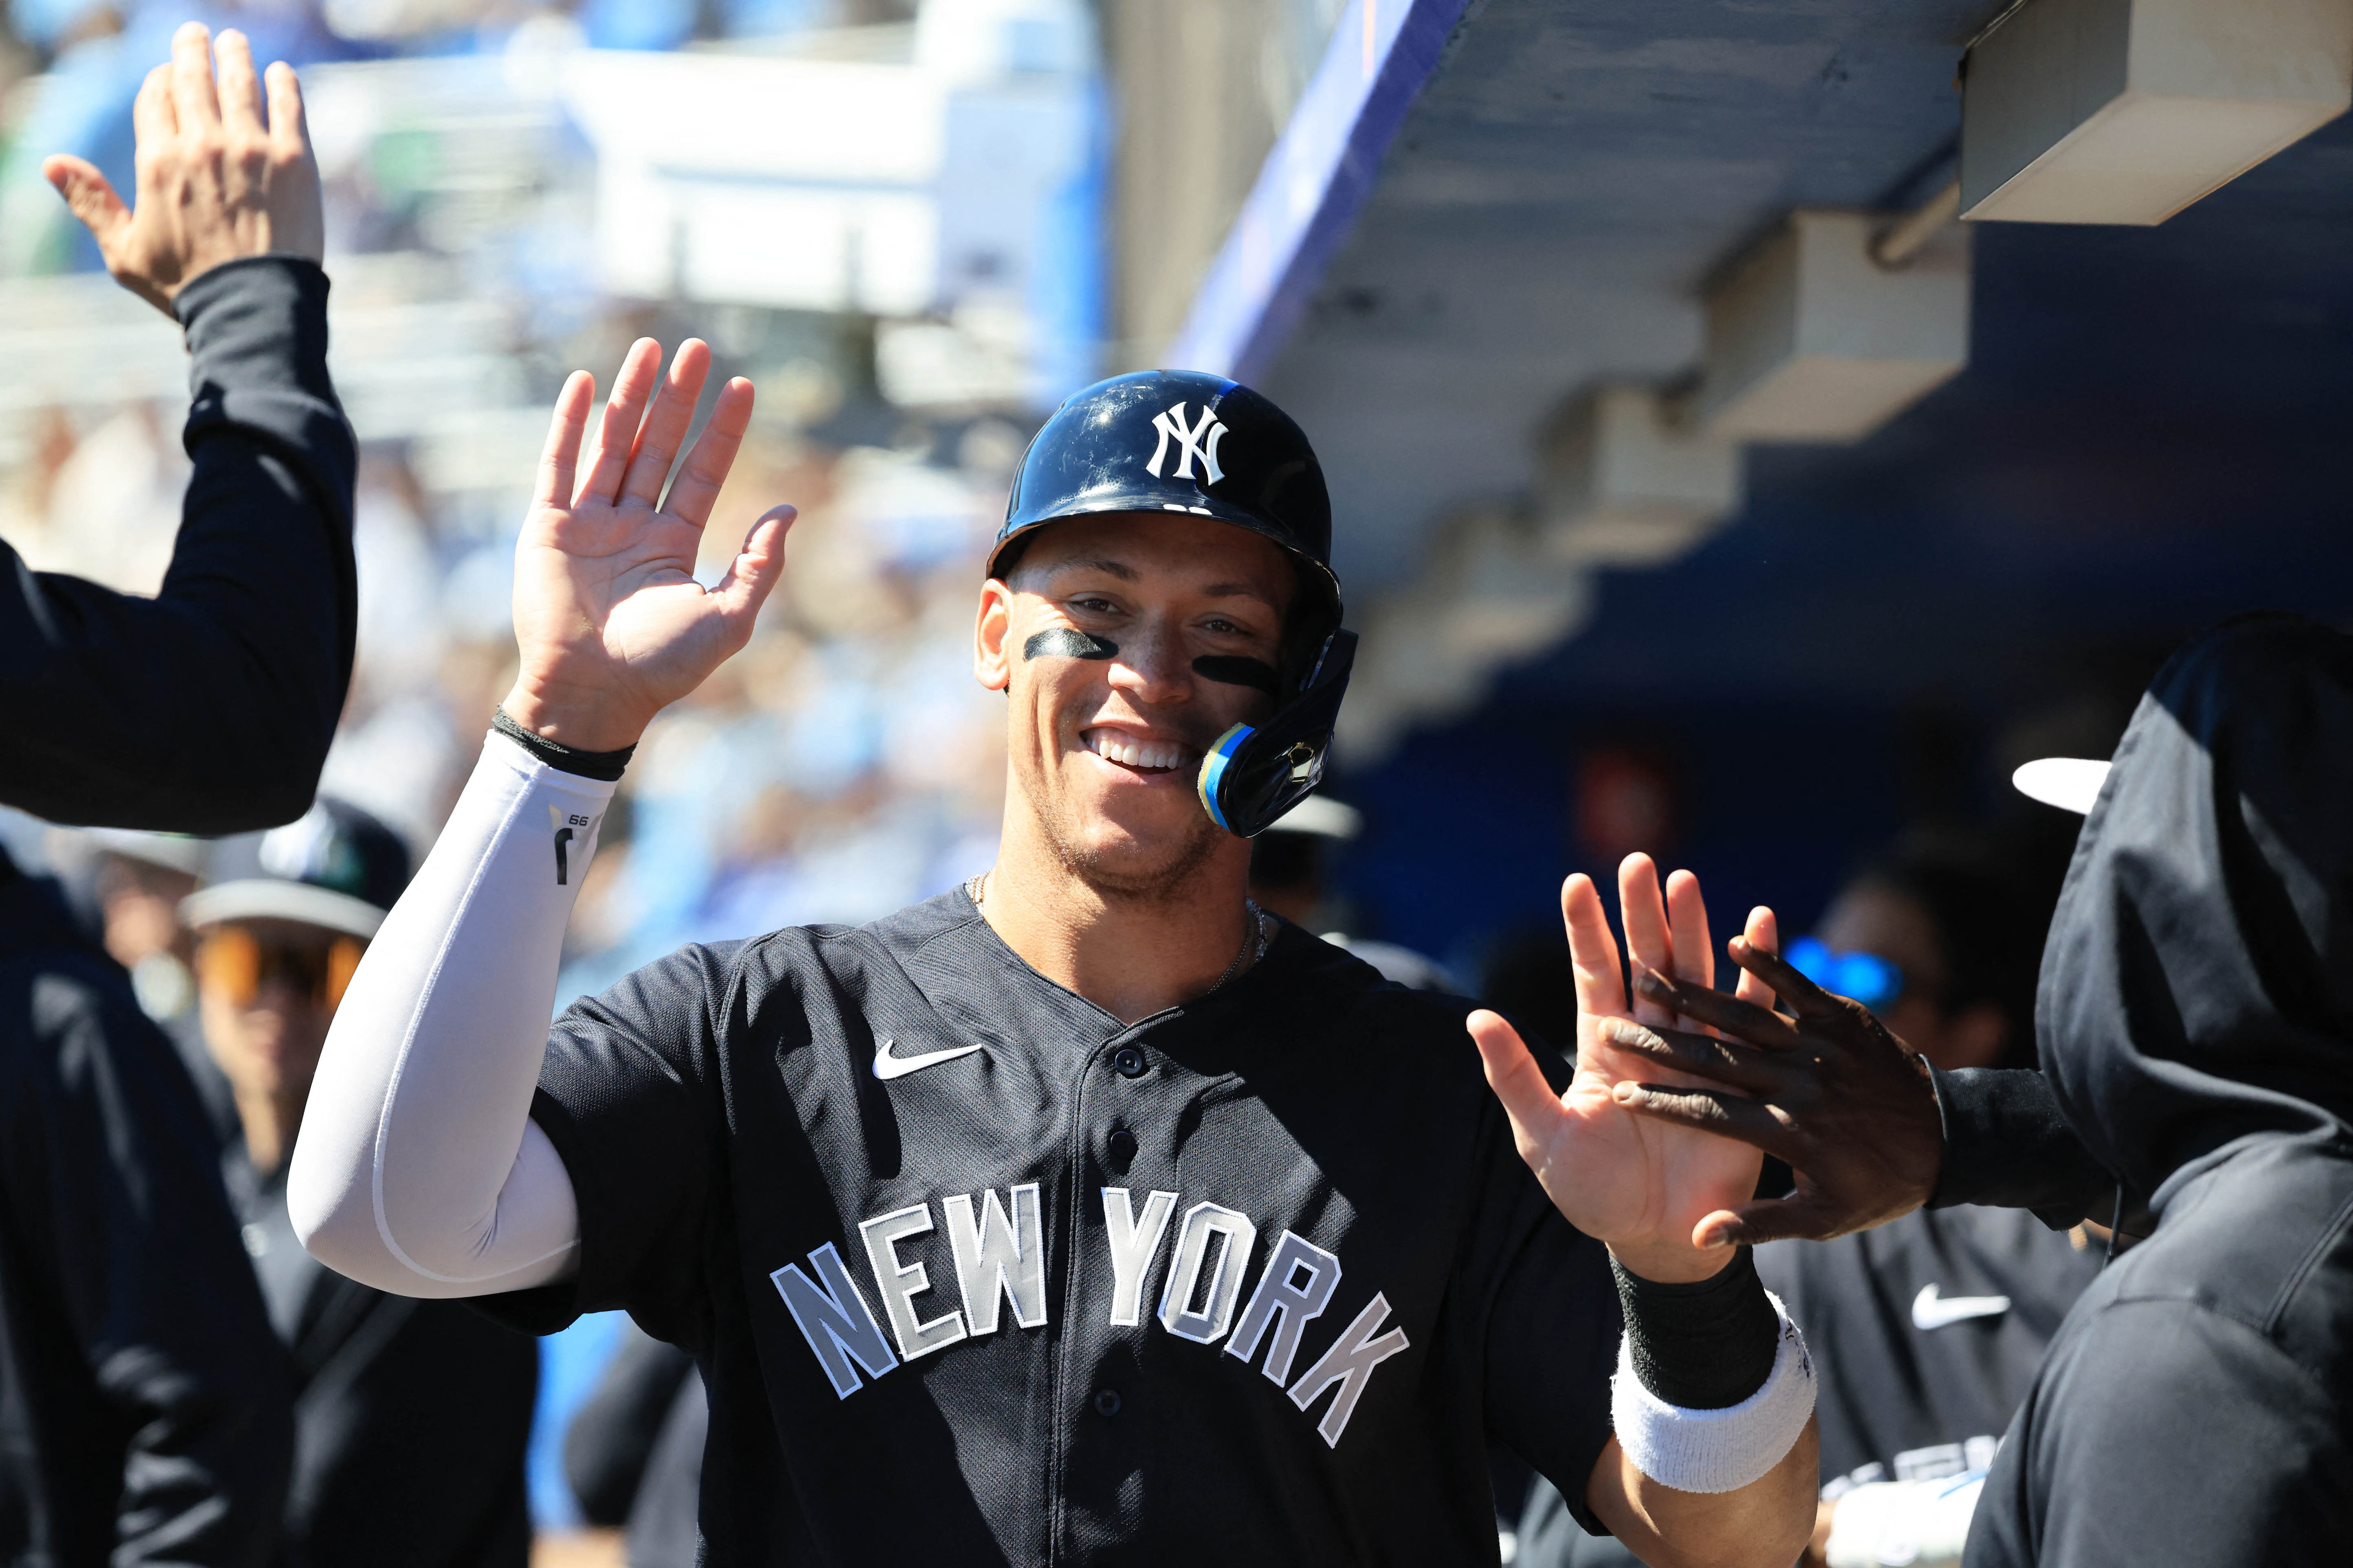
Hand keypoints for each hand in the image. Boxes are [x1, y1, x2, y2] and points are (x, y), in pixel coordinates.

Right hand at [43, 24, 323, 317]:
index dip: (160, 80)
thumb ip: (92, 202)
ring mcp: (251, 149)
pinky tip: (281, 73)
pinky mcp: (295, 161)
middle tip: (198, 34)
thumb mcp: (125, 251)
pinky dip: (283, 84)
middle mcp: (202, 146)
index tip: (168, 74)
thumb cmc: (187, 287)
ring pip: (238, 83)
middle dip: (192, 50)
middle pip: (193, 78)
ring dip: (235, 55)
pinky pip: (288, 106)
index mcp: (158, 161)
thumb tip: (51, 162)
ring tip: (234, 41)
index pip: (155, 97)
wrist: (254, 309)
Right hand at [502, 338, 793, 751]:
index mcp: (673, 544)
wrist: (594, 694)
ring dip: (630, 396)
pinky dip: (570, 424)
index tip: (742, 387)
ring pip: (613, 444)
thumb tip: (789, 512)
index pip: (702, 473)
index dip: (722, 430)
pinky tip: (585, 383)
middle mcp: (632, 526)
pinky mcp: (548, 528)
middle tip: (697, 348)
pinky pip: (558, 465)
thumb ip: (757, 565)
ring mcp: (589, 523)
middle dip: (677, 398)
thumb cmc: (661, 666)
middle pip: (659, 446)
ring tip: (650, 349)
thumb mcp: (727, 618)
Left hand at [1468, 855, 1774, 1282]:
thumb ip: (1514, 1075)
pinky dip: (1756, 973)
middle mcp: (1648, 1039)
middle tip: (1640, 861)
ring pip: (1693, 977)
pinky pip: (1750, 1015)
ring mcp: (1695, 1053)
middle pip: (1645, 961)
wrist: (1654, 1238)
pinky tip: (1759, 925)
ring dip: (1693, 930)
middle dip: (1641, 912)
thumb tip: (1476, 1016)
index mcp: (1601, 1045)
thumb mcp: (1541, 1135)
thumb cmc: (1591, 1191)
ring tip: (1689, 881)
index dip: (1586, 928)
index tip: (1577, 882)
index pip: (1592, 973)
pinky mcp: (1739, 1076)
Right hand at [1605, 934, 1943, 1244]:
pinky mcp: (1845, 1018)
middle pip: (1715, 1058)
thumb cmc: (1878, 1186)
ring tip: (1649, 974)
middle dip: (1658, 1042)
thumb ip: (1759, 1224)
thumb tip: (1698, 1234)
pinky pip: (1800, 986)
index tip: (1618, 1093)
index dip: (1660, 1103)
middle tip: (1611, 1026)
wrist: (1952, 1144)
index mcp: (1788, 1133)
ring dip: (1694, 994)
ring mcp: (1823, 1047)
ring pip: (1746, 1016)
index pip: (1708, 1114)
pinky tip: (1733, 940)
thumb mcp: (1822, 1219)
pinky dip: (1768, 962)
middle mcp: (1800, 1085)